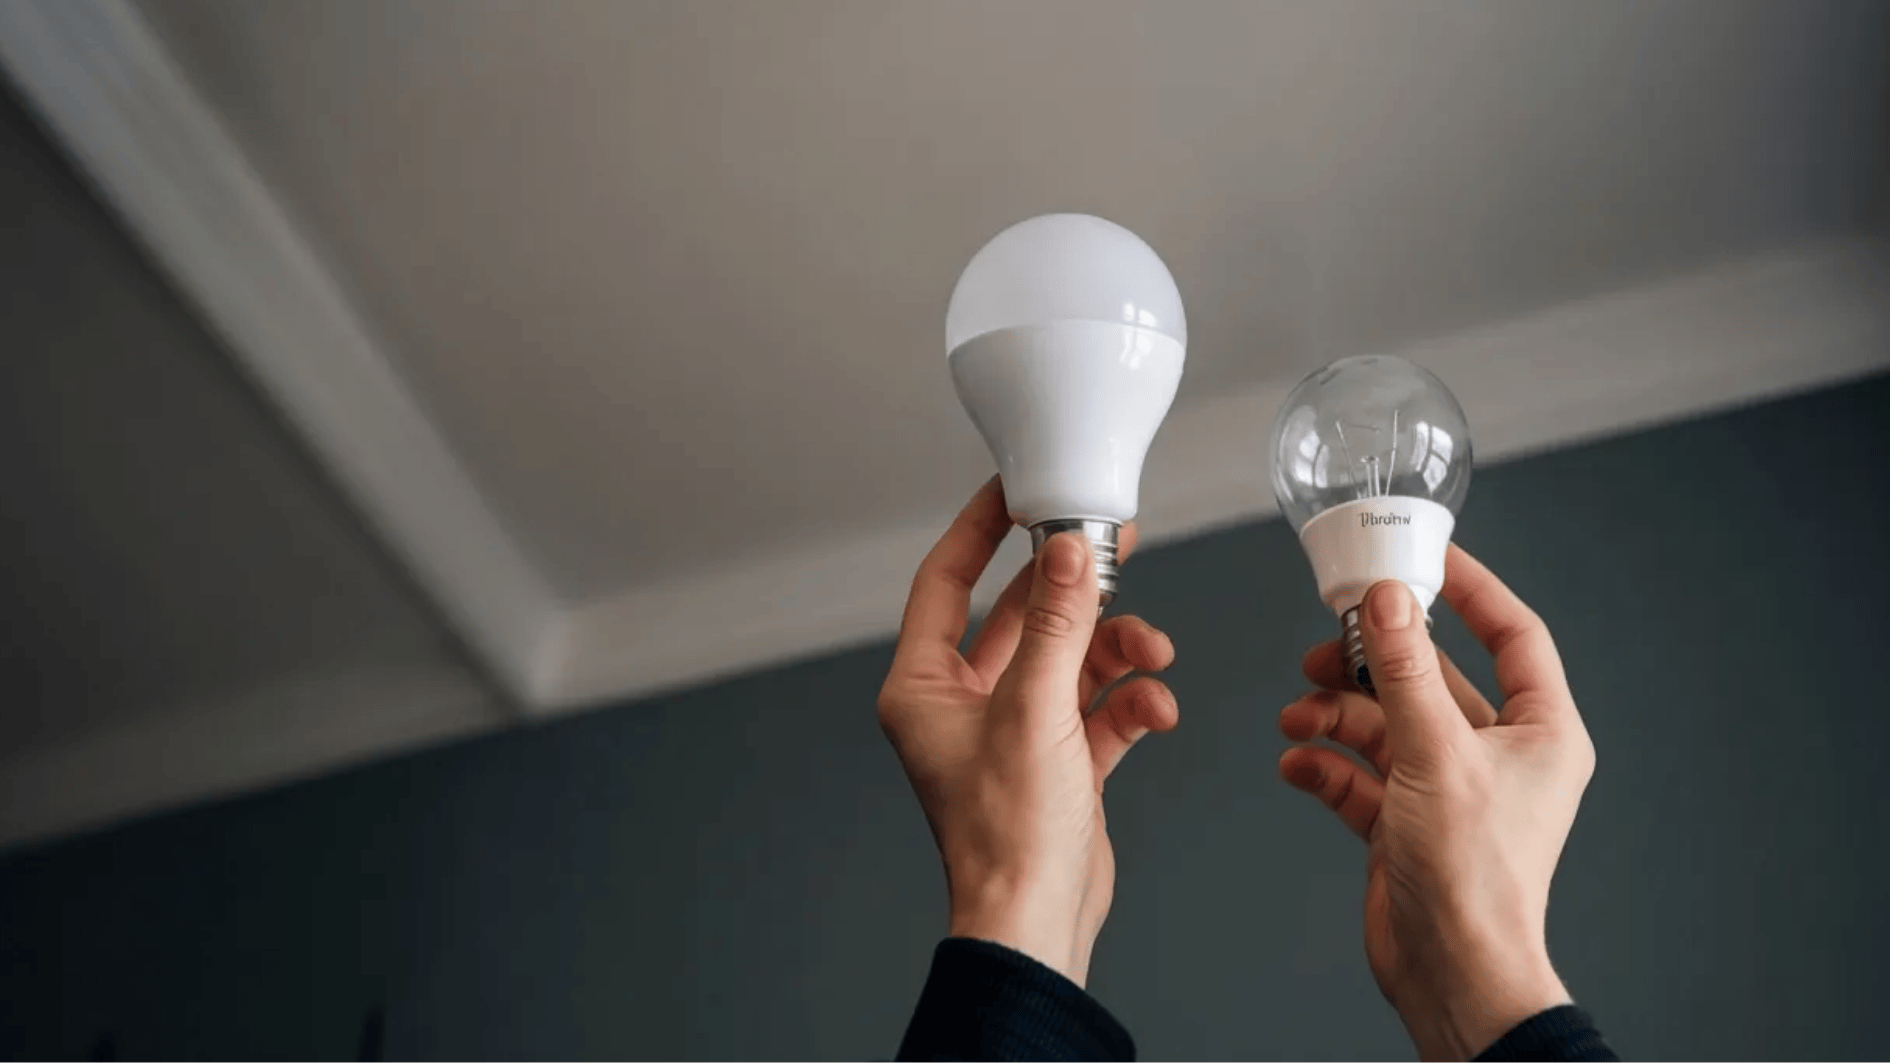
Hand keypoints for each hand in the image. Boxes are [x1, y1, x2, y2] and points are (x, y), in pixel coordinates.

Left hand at [877, 478, 1178, 987]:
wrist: (1039, 922)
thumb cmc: (1008, 836)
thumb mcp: (1036, 711)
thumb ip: (1059, 623)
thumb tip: (1069, 549)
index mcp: (924, 687)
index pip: (946, 582)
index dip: (981, 530)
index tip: (1017, 488)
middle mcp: (963, 704)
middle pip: (1024, 616)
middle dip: (1076, 587)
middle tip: (1118, 544)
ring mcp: (1014, 732)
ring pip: (1071, 658)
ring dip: (1118, 650)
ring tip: (1153, 653)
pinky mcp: (1059, 761)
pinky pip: (1100, 707)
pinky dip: (1131, 701)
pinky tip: (1156, 710)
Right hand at [1278, 544, 1596, 1060]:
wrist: (1451, 972)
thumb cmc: (1475, 880)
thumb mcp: (1435, 755)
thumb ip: (1404, 672)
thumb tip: (1389, 601)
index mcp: (1539, 732)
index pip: (1513, 635)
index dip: (1472, 590)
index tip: (1426, 557)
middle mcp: (1497, 755)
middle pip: (1429, 678)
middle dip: (1370, 662)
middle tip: (1327, 645)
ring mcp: (1448, 788)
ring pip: (1384, 723)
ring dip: (1335, 715)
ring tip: (1299, 716)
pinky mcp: (1405, 822)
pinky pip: (1359, 774)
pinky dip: (1325, 765)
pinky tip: (1298, 765)